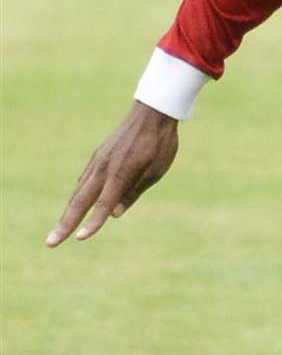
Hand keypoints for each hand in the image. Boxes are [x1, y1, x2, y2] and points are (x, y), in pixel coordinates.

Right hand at [45, 100, 178, 246]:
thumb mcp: (156, 170)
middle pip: (80, 201)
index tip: (80, 238)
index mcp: (121, 172)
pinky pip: (84, 179)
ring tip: (58, 230)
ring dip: (67, 211)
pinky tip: (75, 203)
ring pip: (79, 191)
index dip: (93, 222)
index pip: (103, 203)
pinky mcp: (99, 155)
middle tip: (50, 243)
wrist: (152, 111)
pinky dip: (77, 195)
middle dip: (65, 223)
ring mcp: (99, 161)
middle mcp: (104, 168)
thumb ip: (134, 192)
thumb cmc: (159, 142)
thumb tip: (113, 213)